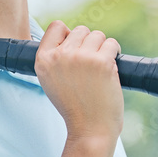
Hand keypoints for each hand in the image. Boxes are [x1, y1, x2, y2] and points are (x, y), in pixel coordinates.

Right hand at [35, 20, 123, 140]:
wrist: (89, 129)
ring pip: (97, 35)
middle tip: (90, 66)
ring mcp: (81, 58)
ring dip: (102, 48)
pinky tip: (110, 69)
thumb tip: (70, 34)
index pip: (56, 26)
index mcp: (43, 60)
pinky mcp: (102, 62)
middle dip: (88, 44)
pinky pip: (112, 44)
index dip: (68, 34)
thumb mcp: (52, 81)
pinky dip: (114, 53)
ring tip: (99, 69)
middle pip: (80, 30)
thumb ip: (56, 58)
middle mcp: (60, 56)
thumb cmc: (74, 107)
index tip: (75, 50)